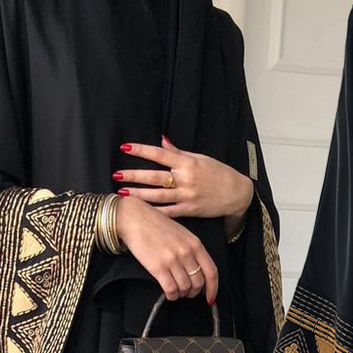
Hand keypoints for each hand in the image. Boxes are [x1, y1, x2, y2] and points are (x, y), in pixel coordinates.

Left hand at [114, 136, 253, 226]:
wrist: (237, 194)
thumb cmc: (219, 173)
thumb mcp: (200, 158)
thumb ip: (178, 152)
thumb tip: (161, 140)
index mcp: (187, 163)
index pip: (159, 154)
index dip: (141, 150)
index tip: (124, 148)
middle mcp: (185, 179)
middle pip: (154, 177)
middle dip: (133, 176)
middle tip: (116, 175)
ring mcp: (186, 196)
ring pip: (157, 196)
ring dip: (138, 194)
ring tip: (122, 193)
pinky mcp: (189, 211)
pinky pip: (168, 212)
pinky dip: (154, 212)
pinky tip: (141, 211)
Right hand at [115, 196, 218, 303]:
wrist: (134, 218)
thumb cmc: (156, 224)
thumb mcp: (182, 234)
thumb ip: (192, 250)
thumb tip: (197, 271)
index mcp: (195, 244)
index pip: (211, 272)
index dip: (212, 288)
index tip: (210, 297)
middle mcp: (186, 252)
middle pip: (198, 283)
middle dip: (194, 292)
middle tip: (187, 292)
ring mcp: (173, 260)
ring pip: (185, 288)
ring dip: (181, 294)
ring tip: (176, 291)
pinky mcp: (158, 267)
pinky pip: (171, 289)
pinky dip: (171, 295)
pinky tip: (169, 293)